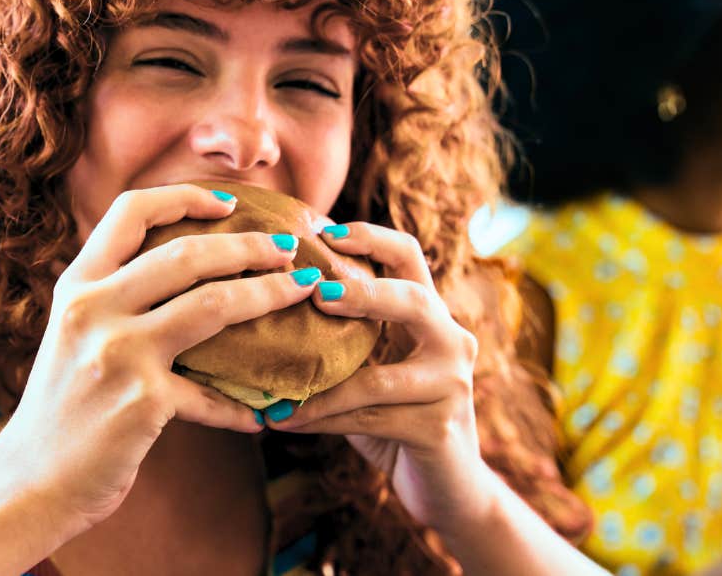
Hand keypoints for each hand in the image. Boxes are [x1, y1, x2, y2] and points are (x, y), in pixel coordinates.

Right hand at [0, 184, 318, 533]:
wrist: (29, 483)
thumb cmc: (62, 409)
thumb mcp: (74, 335)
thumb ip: (115, 298)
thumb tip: (186, 268)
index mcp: (77, 286)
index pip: (131, 211)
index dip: (185, 197)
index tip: (229, 204)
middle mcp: (93, 310)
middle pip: (187, 254)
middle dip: (249, 247)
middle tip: (287, 251)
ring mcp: (118, 354)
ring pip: (213, 305)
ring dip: (268, 296)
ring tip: (301, 293)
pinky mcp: (143, 402)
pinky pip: (213, 394)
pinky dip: (243, 405)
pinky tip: (265, 411)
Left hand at [265, 221, 493, 529]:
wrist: (447, 488)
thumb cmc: (397, 420)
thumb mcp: (374, 369)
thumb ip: (345, 339)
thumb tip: (269, 302)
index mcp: (433, 317)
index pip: (410, 257)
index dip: (372, 238)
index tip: (326, 232)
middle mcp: (453, 342)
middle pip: (413, 300)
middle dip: (362, 294)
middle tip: (313, 295)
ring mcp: (452, 385)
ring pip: (379, 378)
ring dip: (318, 386)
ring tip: (272, 389)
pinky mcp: (440, 427)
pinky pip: (370, 420)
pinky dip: (322, 420)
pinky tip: (285, 422)